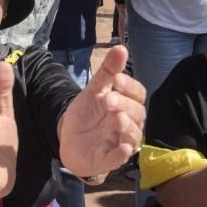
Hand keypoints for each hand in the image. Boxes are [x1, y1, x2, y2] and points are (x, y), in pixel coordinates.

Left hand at [59, 46, 146, 176]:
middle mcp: (129, 123)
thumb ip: (108, 70)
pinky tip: (124, 148)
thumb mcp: (94, 89)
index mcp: (127, 104)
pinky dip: (123, 154)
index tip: (115, 79)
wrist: (68, 137)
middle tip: (108, 100)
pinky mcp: (110, 159)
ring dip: (127, 127)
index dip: (129, 86)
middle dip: (124, 105)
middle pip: (137, 114)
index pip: (138, 94)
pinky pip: (120, 158)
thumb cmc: (88, 113)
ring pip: (133, 135)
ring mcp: (120, 141)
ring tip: (117, 118)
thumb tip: (120, 47)